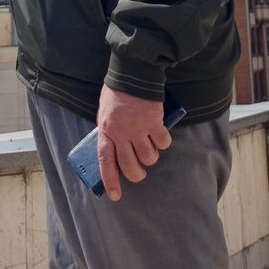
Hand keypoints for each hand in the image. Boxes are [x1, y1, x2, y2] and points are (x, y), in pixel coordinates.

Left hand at [95, 86, 170, 201]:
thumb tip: (116, 148)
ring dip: (151, 157)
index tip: (115, 196)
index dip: (111, 180)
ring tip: (150, 147)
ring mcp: (138, 129)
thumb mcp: (105, 113)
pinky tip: (161, 134)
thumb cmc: (117, 92)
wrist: (132, 73)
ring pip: (149, 157)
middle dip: (137, 174)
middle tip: (140, 172)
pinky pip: (162, 143)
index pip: (106, 162)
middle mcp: (121, 133)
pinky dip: (163, 142)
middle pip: (130, 166)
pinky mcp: (154, 122)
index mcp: (106, 131)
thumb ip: (109, 131)